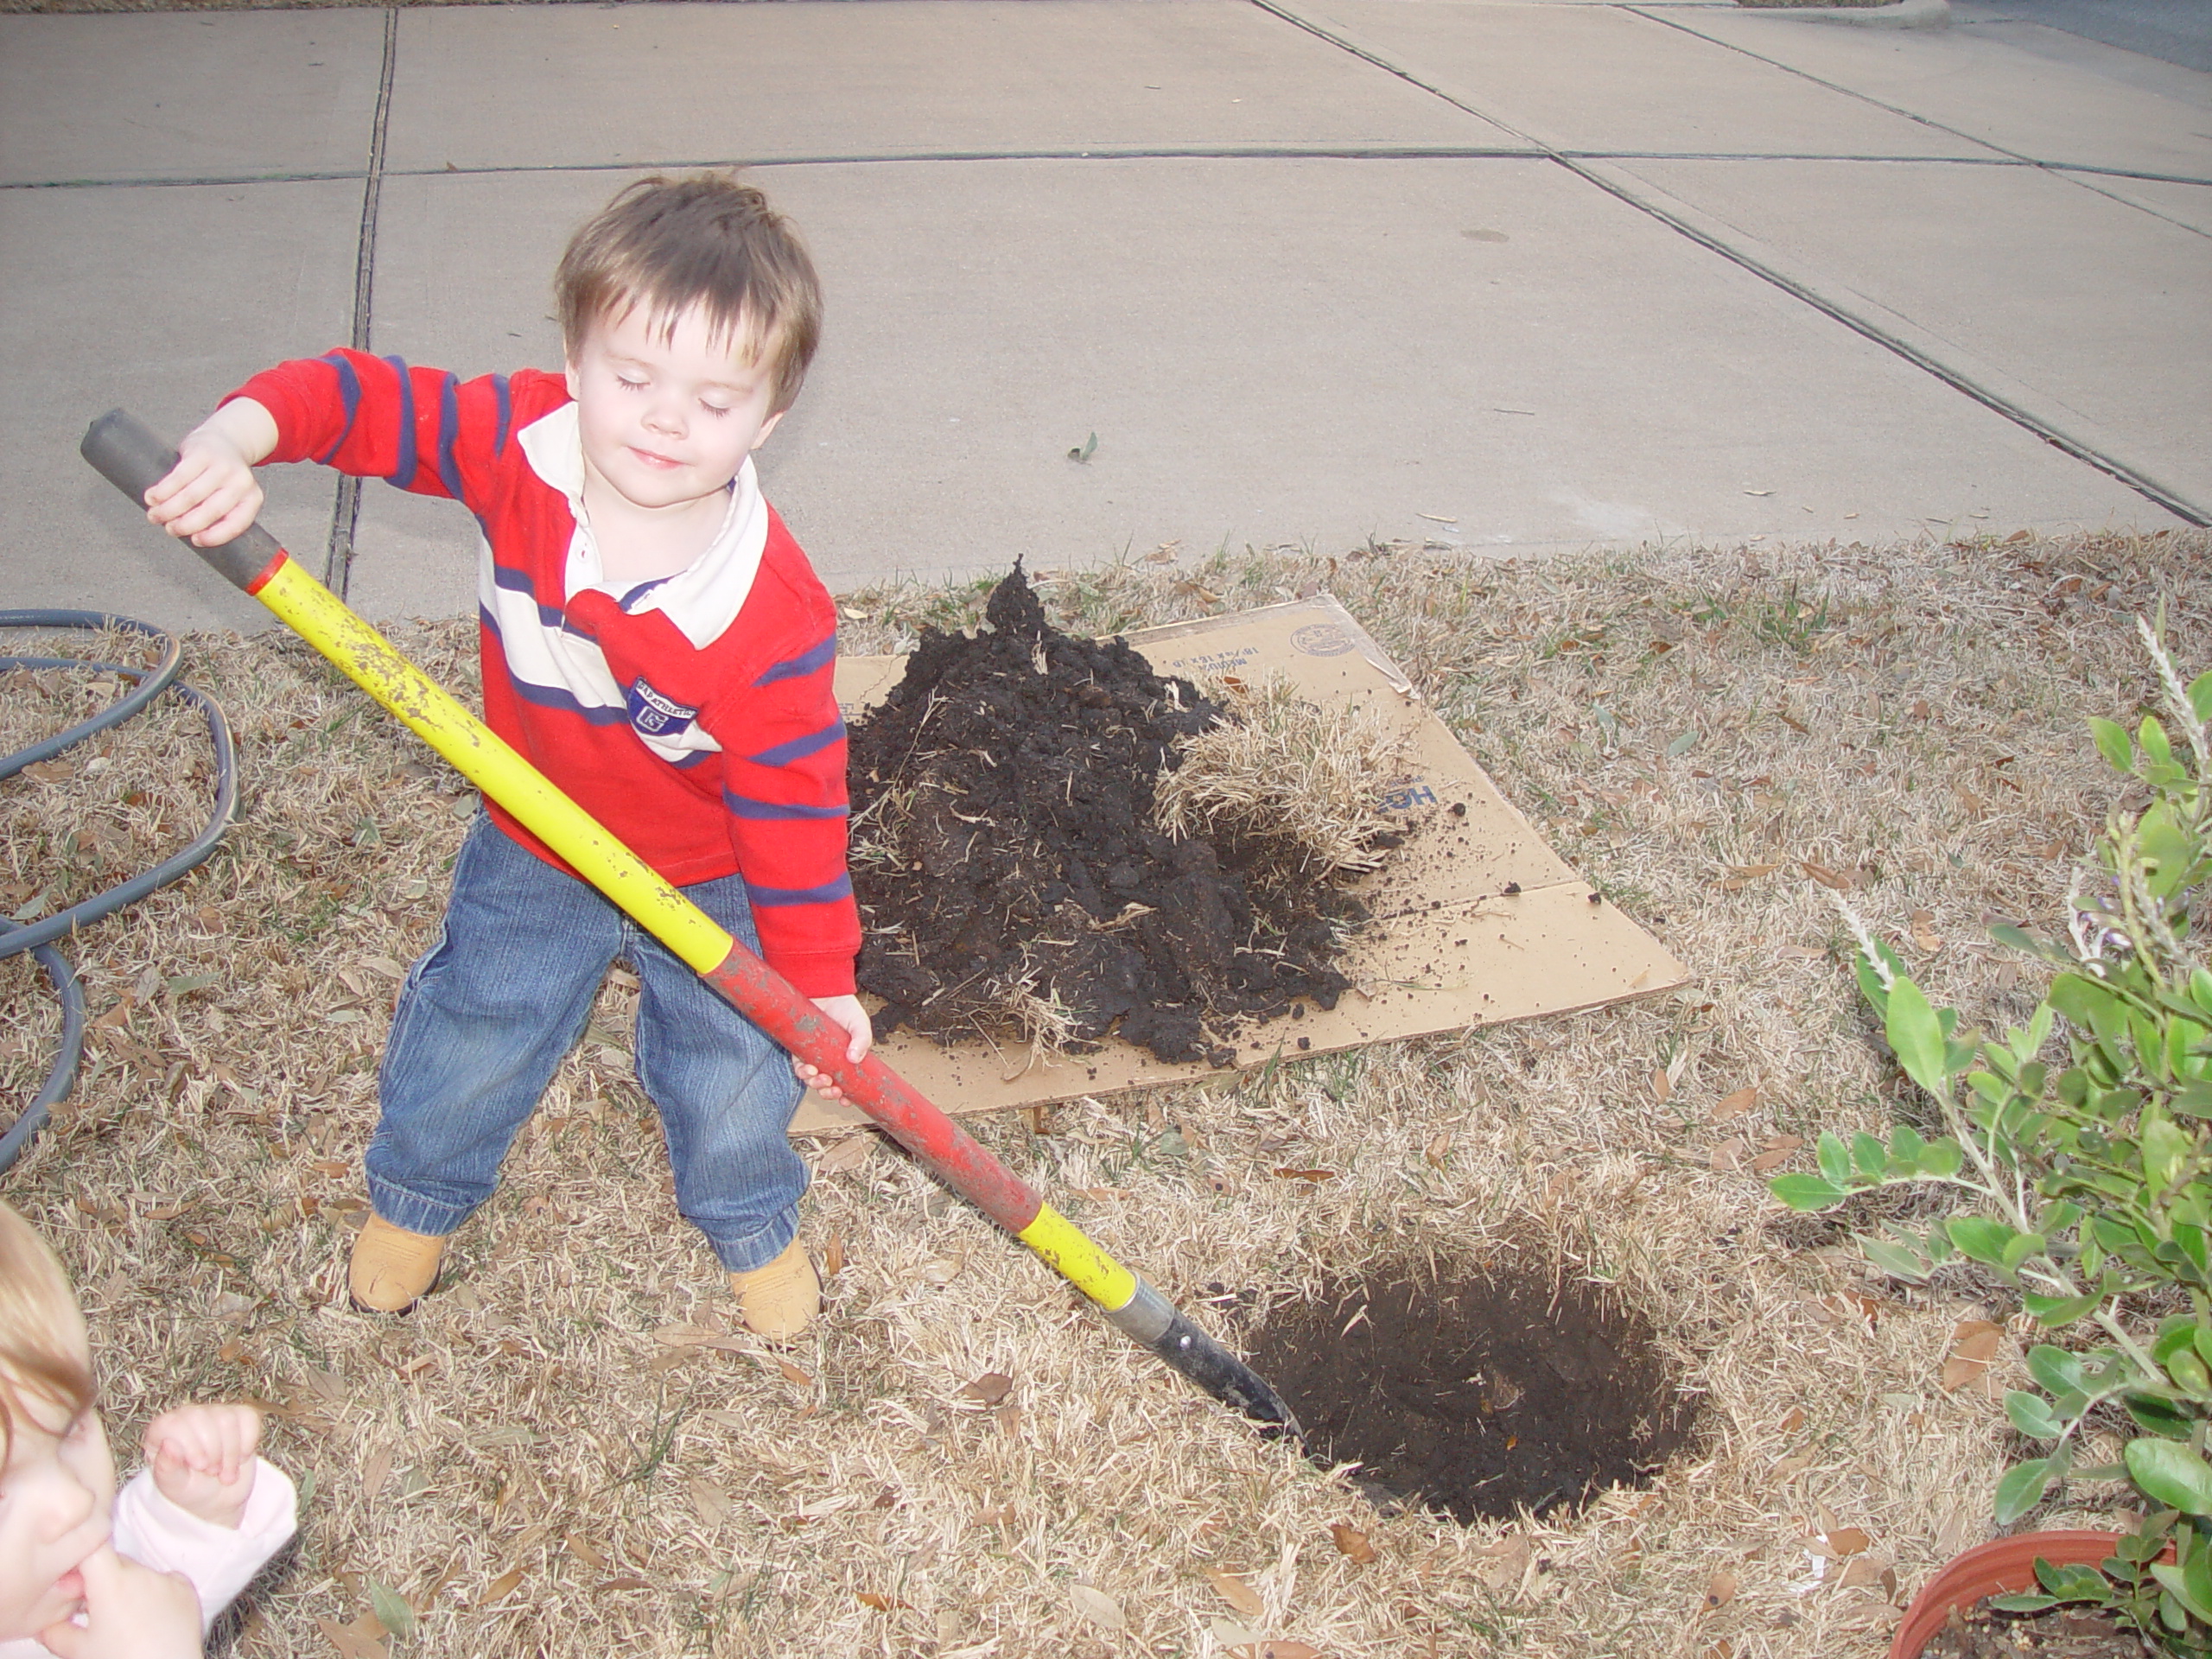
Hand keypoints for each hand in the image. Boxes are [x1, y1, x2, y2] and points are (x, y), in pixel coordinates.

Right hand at [37, 1543, 201, 1658]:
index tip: (75, 1573)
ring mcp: (167, 1580)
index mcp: (113, 1584)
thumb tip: (44, 1621)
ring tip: (123, 1620)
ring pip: (138, 1572)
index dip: (81, 1555)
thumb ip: (54, 1630)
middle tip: (92, 1609)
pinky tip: (147, 1619)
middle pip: (113, 1562)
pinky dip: (153, 1593)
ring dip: (127, 1587)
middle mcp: (142, 1575)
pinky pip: (163, 1581)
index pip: (92, 1546)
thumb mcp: (79, 1650)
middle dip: (100, 1580)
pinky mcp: (186, 1588)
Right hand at [142, 399, 277, 547]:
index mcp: (252, 498)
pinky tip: (152, 497)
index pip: (236, 523)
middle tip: (169, 529)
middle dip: (185, 524)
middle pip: (210, 511)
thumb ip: (220, 515)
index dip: (214, 536)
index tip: (195, 541)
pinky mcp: (202, 453)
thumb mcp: (232, 497)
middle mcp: (241, 482)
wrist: (226, 440)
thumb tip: (191, 537)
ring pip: (191, 495)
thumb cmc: (224, 477)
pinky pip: (178, 477)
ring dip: (168, 509)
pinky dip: (162, 490)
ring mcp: (222, 466)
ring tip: (155, 516)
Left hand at [144, 1403, 259, 1529]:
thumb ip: (166, 1467)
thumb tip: (167, 1444)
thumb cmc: (189, 1490)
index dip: (190, 1444)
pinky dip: (248, 1443)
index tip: (200, 1466)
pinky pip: (248, 1418)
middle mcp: (187, 1416)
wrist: (217, 1497)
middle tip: (212, 1473)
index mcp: (163, 1430)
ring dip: (231, 1453)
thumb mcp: (174, 1486)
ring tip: (225, 1473)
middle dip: (213, 1451)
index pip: (174, 1423)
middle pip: (202, 1417)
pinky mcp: (239, 1415)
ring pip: (227, 1420)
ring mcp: (214, 1413)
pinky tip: (239, 1458)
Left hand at [792, 995, 871, 1101]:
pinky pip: (798, 1067)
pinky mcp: (798, 1048)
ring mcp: (813, 1055)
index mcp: (845, 1058)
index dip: (844, 1096)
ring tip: (821, 1078)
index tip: (846, 1101)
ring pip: (811, 1079)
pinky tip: (809, 1070)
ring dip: (816, 1085)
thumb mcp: (860, 1024)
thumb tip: (854, 1059)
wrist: (824, 990)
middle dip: (828, 1092)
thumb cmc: (845, 1007)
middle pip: (826, 1085)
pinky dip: (803, 1073)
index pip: (844, 1083)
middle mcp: (828, 1060)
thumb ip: (863, 1040)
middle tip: (833, 1090)